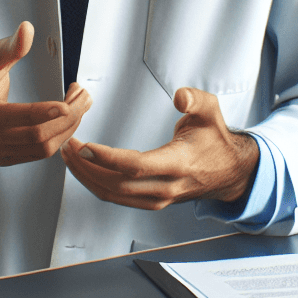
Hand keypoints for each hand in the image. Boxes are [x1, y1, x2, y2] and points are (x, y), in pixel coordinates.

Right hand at [0, 21, 90, 165]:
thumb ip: (10, 47)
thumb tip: (27, 29)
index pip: (9, 116)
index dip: (40, 112)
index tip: (65, 105)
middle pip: (35, 135)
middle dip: (67, 116)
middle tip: (82, 95)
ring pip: (42, 148)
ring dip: (69, 127)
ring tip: (80, 104)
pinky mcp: (6, 158)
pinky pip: (40, 154)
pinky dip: (60, 137)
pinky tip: (68, 119)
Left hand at [60, 87, 259, 209]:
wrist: (229, 172)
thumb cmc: (216, 141)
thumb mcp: (211, 111)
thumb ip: (195, 100)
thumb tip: (179, 96)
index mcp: (178, 163)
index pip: (136, 166)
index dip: (108, 158)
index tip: (86, 146)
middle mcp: (166, 186)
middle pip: (117, 185)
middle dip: (86, 167)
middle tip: (68, 146)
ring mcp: (158, 198)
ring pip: (113, 195)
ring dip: (87, 177)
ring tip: (70, 156)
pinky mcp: (151, 201)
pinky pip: (117, 197)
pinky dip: (97, 184)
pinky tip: (86, 169)